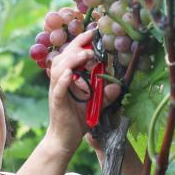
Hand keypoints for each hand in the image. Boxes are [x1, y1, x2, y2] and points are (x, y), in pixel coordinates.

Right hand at [44, 30, 97, 153]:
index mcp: (66, 80)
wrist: (64, 141)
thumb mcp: (95, 106)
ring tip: (84, 54)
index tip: (91, 33)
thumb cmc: (76, 122)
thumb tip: (117, 86)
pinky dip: (63, 80)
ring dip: (72, 60)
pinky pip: (58, 89)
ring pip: (59, 70)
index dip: (79, 44)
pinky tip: (70, 74)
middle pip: (63, 58)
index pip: (70, 56)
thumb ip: (105, 96)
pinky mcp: (57, 103)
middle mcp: (59, 83)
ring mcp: (57, 92)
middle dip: (76, 46)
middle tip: (89, 37)